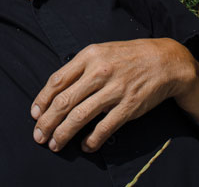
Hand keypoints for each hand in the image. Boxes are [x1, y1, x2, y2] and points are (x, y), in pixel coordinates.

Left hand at [30, 38, 196, 152]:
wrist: (164, 61)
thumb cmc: (128, 57)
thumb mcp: (101, 52)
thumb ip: (79, 68)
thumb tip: (55, 91)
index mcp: (89, 56)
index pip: (57, 81)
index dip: (42, 100)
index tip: (34, 114)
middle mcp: (100, 72)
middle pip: (64, 101)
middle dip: (47, 122)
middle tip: (39, 136)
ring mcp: (114, 90)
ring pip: (80, 116)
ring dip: (63, 133)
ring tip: (55, 144)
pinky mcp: (128, 106)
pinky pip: (105, 127)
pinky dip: (92, 140)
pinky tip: (85, 146)